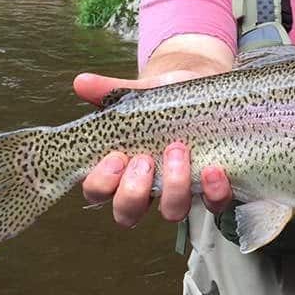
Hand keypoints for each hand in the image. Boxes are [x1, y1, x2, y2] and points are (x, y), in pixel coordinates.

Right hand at [74, 71, 232, 227]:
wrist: (201, 88)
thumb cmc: (164, 100)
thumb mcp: (137, 93)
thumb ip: (109, 91)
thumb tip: (81, 82)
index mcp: (121, 170)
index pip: (98, 192)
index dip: (102, 183)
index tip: (116, 157)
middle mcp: (148, 188)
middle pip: (128, 213)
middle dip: (134, 191)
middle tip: (144, 159)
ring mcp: (180, 191)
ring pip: (171, 211)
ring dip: (173, 187)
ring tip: (178, 150)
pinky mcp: (211, 187)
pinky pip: (214, 203)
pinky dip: (214, 191)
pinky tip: (213, 169)